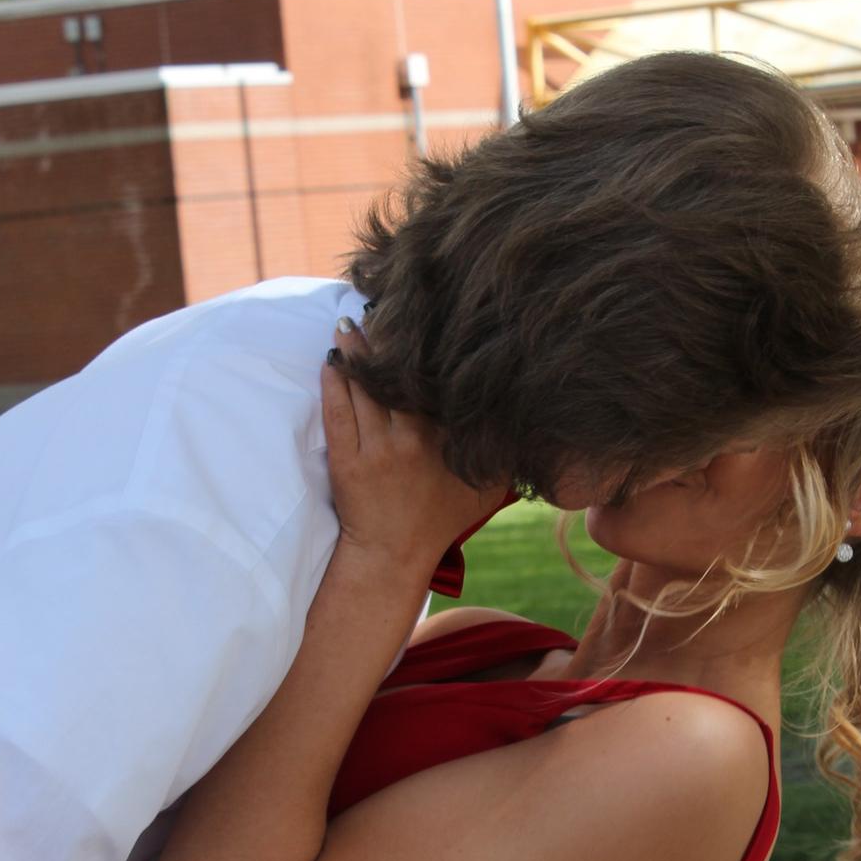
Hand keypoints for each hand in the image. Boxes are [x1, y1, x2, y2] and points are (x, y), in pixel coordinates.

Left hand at [323, 325, 505, 567]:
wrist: (393, 556)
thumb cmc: (441, 520)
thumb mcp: (486, 488)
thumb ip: (505, 453)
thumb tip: (529, 416)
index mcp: (447, 440)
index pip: (437, 384)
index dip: (429, 350)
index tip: (427, 320)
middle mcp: (413, 440)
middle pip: (398, 377)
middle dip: (387, 339)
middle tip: (380, 305)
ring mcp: (377, 450)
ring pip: (365, 389)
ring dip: (356, 353)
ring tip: (349, 324)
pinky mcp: (346, 460)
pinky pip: (337, 412)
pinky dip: (333, 383)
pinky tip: (331, 359)